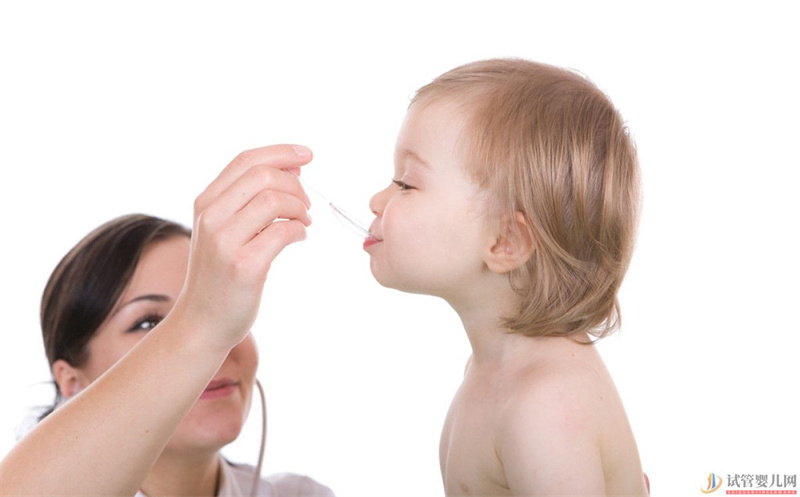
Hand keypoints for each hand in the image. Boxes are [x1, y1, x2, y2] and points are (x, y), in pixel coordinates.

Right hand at [172, 144, 312, 351]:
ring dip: (300, 208)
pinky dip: (299, 230)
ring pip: (274, 200)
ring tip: (304, 221)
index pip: (245, 160)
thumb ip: (248, 200)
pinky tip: (300, 237)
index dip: (280, 153)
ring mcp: (225, 242)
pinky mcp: (244, 266)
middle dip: (295, 185)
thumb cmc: (220, 274)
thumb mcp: (223, 230)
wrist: (202, 322)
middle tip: (307, 204)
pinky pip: (283, 232)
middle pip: (263, 176)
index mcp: (206, 203)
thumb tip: (292, 169)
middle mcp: (211, 217)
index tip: (306, 155)